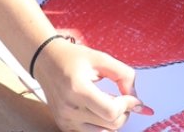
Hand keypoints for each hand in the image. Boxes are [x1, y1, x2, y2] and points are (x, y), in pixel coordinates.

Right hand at [33, 39, 152, 131]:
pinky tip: (99, 109)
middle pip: (111, 124)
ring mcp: (65, 119)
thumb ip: (124, 76)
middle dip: (125, 112)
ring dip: (113, 120)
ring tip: (110, 103)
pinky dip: (101, 125)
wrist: (46, 61)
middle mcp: (69, 108)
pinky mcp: (64, 125)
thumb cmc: (73, 58)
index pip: (111, 111)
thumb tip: (138, 100)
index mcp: (77, 89)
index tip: (132, 97)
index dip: (128, 105)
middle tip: (123, 99)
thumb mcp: (102, 58)